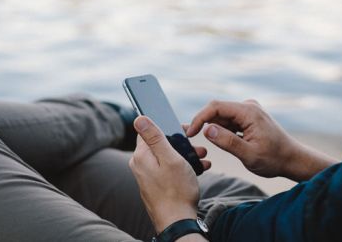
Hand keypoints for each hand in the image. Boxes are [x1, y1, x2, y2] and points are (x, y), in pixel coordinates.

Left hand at [129, 116, 209, 233]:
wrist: (177, 222)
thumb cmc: (176, 191)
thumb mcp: (170, 158)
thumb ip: (154, 137)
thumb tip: (138, 118)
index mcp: (141, 155)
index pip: (149, 130)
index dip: (167, 127)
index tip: (183, 129)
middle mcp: (140, 165)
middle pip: (160, 144)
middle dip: (181, 143)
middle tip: (198, 146)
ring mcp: (147, 176)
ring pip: (167, 157)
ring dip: (185, 155)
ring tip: (203, 157)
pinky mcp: (155, 185)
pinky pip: (168, 170)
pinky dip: (182, 167)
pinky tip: (198, 169)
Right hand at [186, 99, 337, 181]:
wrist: (292, 160)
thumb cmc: (274, 159)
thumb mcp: (249, 155)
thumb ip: (228, 142)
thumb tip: (207, 130)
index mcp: (249, 112)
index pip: (216, 107)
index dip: (199, 118)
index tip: (190, 133)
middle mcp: (248, 106)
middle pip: (217, 110)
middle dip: (203, 123)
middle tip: (190, 139)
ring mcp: (248, 111)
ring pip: (221, 116)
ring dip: (212, 128)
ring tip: (205, 142)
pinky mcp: (247, 118)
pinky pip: (228, 120)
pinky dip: (220, 130)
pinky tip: (220, 141)